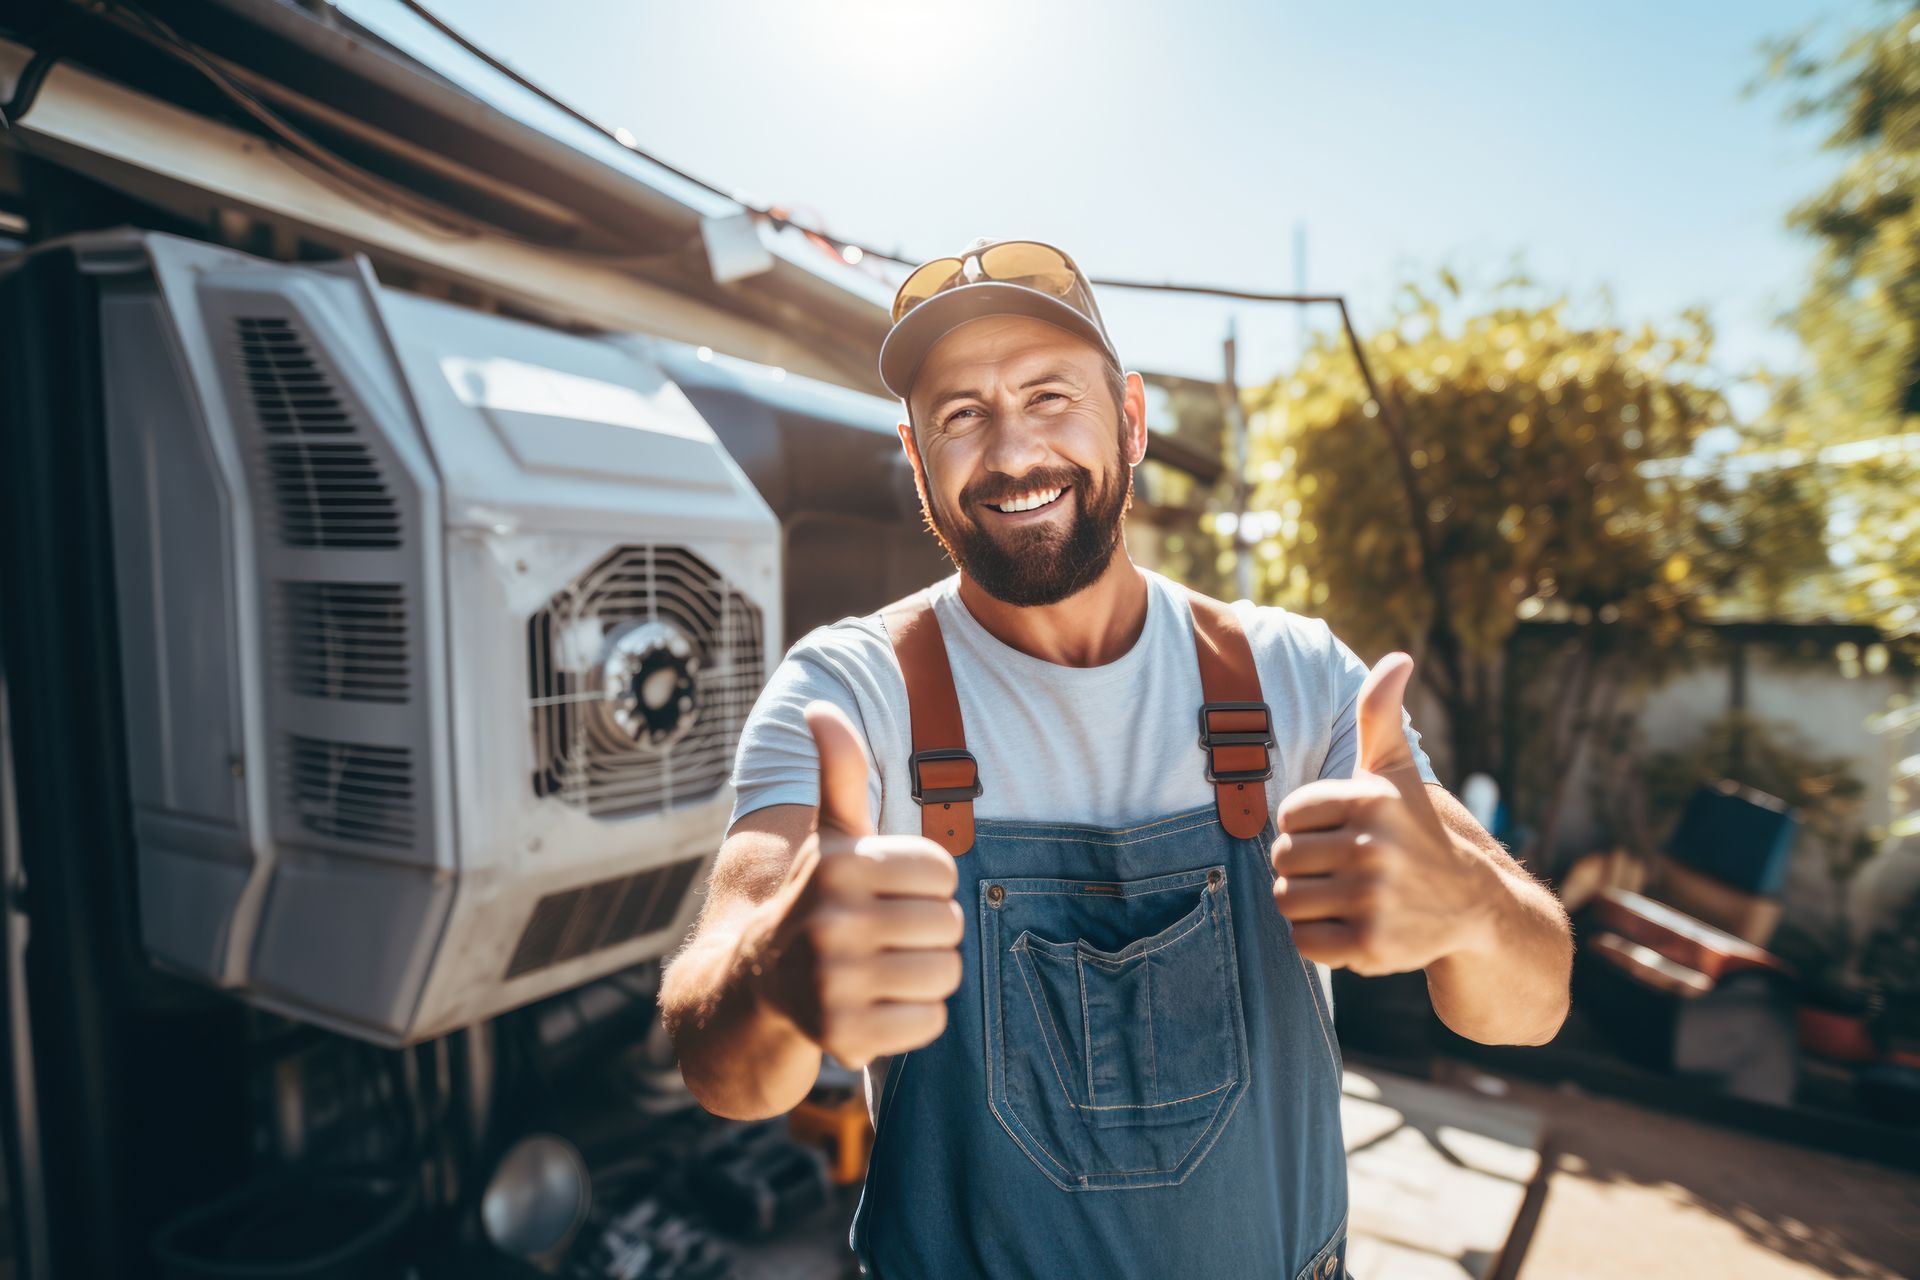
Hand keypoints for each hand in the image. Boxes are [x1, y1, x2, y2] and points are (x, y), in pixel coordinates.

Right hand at [737, 701, 963, 1068]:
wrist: (757, 984)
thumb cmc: (816, 898)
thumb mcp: (829, 835)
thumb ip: (838, 771)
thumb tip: (819, 707)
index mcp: (839, 863)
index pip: (942, 871)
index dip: (925, 883)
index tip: (887, 892)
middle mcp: (829, 919)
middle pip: (950, 924)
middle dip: (928, 930)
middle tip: (886, 936)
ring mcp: (833, 980)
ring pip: (946, 974)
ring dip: (926, 974)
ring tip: (884, 968)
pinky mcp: (843, 1035)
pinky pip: (930, 1022)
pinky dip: (915, 1018)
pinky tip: (878, 1005)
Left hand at [1269, 654, 1494, 974]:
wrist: (1472, 905)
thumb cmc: (1415, 830)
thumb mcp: (1396, 771)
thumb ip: (1380, 714)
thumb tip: (1398, 656)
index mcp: (1370, 800)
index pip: (1287, 815)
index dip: (1307, 826)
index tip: (1343, 831)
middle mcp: (1374, 847)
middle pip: (1282, 858)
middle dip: (1304, 866)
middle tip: (1344, 869)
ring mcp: (1374, 899)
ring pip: (1286, 899)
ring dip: (1307, 903)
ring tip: (1345, 896)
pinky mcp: (1372, 947)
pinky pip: (1303, 942)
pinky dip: (1318, 940)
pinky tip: (1352, 926)